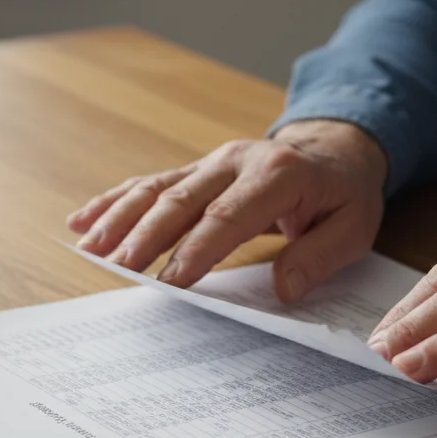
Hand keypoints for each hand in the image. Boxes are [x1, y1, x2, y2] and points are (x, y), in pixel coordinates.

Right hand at [68, 120, 387, 301]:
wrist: (335, 149)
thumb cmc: (343, 195)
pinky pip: (149, 182)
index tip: (172, 281)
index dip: (198, 248)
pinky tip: (82, 221)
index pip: (229, 215)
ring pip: (157, 188)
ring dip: (120, 218)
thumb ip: (319, 257)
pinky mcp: (194, 170)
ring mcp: (210, 163)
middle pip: (182, 199)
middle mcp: (236, 161)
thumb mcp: (354, 228)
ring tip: (89, 248)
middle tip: (118, 268)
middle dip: (146, 235)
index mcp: (278, 174)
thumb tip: (283, 288)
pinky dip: (114, 201)